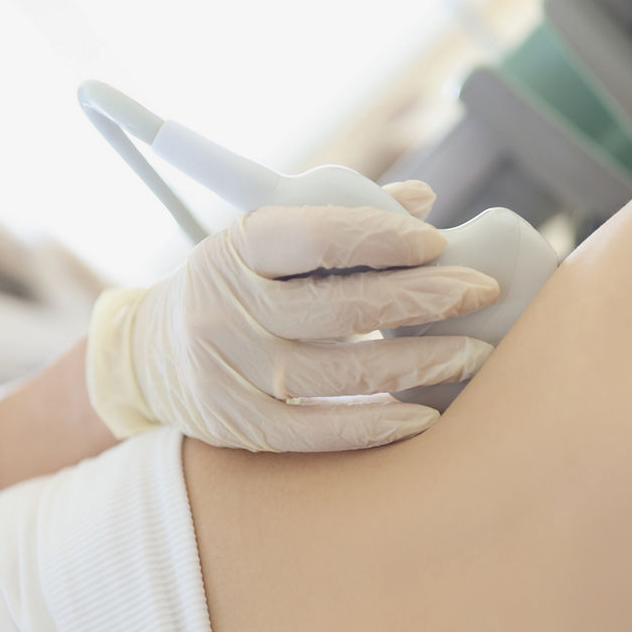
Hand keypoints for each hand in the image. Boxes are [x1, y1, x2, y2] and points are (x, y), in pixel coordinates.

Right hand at [86, 180, 499, 451]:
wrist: (148, 358)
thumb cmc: (235, 286)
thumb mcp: (266, 241)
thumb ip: (341, 217)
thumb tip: (423, 202)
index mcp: (233, 248)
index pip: (313, 233)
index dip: (380, 235)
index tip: (438, 241)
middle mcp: (224, 309)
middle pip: (337, 306)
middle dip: (422, 298)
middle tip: (483, 293)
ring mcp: (229, 373)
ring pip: (339, 371)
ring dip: (418, 362)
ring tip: (476, 354)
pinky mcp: (238, 426)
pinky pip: (318, 430)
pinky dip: (376, 423)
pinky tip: (426, 414)